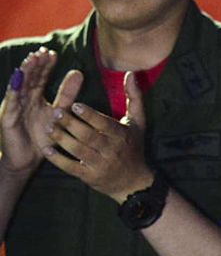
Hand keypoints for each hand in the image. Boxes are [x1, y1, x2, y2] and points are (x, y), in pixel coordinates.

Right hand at [0, 50, 81, 175]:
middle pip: (29, 78)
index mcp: (34, 97)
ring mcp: (14, 108)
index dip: (45, 65)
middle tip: (42, 51)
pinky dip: (14, 89)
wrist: (28, 160)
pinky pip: (11, 102)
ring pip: (19, 86)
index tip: (53, 53)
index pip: (40, 77)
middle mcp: (23, 100)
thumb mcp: (59, 112)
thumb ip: (67, 93)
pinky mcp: (8, 118)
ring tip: (32, 59)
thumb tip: (78, 71)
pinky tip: (18, 78)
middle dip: (35, 64)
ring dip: (24, 72)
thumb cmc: (43, 136)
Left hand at [44, 71, 153, 203]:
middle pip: (88, 136)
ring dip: (62, 139)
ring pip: (78, 150)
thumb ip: (134, 97)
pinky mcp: (90, 177)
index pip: (103, 124)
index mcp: (122, 135)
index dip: (88, 114)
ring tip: (49, 127)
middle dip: (71, 124)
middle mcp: (112, 150)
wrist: (133, 181)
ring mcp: (100, 165)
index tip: (74, 104)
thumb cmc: (134, 146)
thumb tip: (130, 73)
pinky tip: (47, 149)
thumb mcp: (138, 121)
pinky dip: (58, 159)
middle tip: (56, 112)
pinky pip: (71, 167)